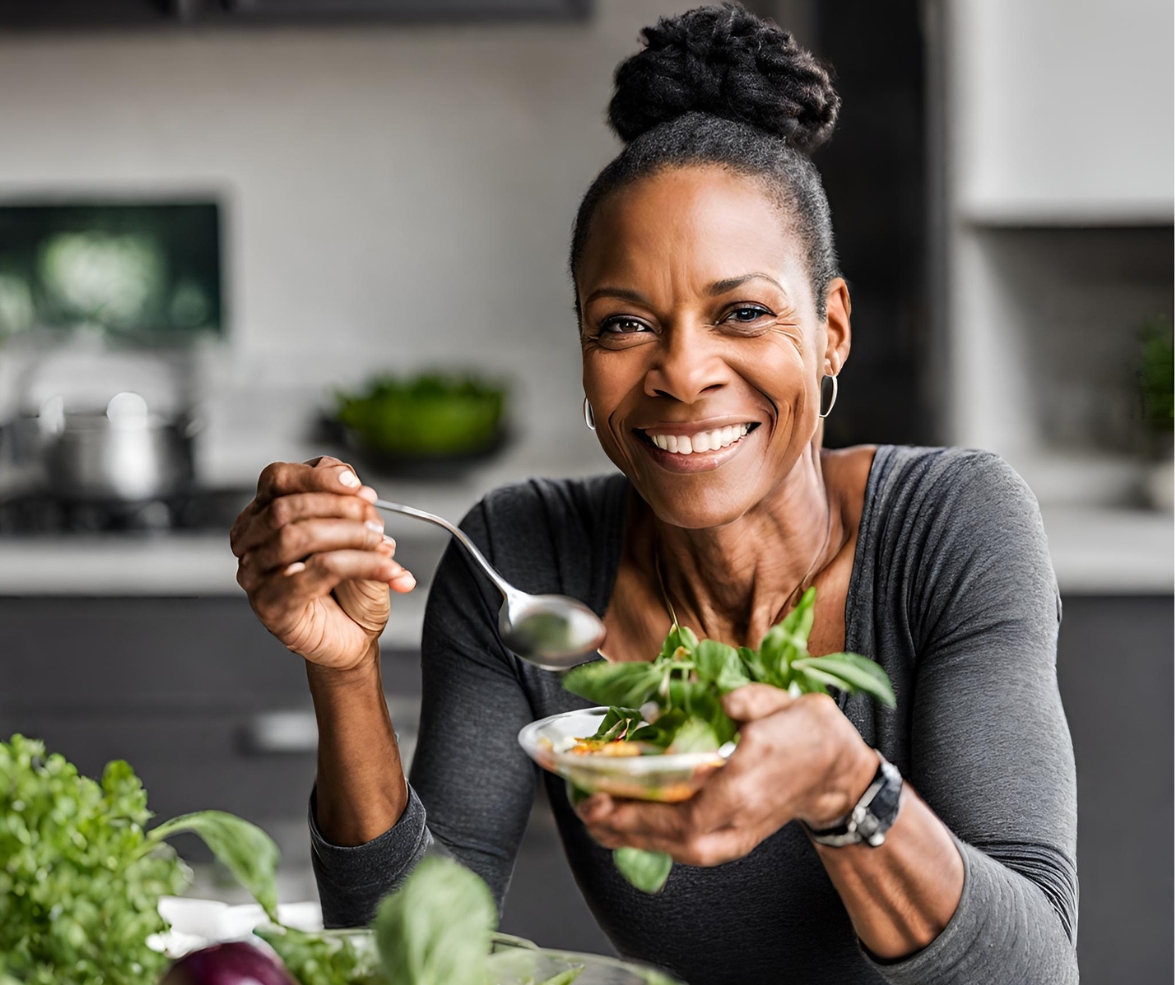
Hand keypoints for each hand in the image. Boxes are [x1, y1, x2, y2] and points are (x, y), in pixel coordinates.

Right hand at [230, 456, 416, 671]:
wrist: (355, 635)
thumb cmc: (349, 585)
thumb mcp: (356, 533)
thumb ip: (350, 503)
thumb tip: (357, 487)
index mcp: (264, 517)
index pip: (277, 479)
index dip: (317, 475)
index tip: (356, 484)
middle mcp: (251, 544)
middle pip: (287, 506)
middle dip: (342, 508)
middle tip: (376, 523)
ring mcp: (255, 576)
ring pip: (300, 536)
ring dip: (352, 535)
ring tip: (383, 546)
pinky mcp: (272, 605)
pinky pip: (320, 570)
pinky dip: (363, 565)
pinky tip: (390, 571)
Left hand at [576, 685, 877, 866]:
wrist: (835, 771)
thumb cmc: (808, 735)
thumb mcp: (784, 705)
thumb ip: (750, 701)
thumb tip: (722, 700)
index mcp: (747, 786)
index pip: (689, 815)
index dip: (642, 813)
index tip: (604, 799)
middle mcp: (738, 819)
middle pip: (675, 840)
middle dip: (625, 827)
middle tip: (584, 807)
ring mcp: (737, 835)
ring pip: (677, 848)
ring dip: (631, 835)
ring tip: (594, 817)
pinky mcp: (733, 838)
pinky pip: (684, 846)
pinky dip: (650, 837)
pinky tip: (624, 824)